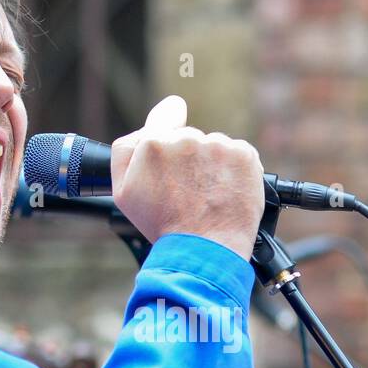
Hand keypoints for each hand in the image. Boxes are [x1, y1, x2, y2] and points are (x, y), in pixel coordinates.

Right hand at [109, 95, 264, 260]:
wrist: (203, 249)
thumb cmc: (162, 225)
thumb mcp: (123, 192)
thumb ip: (125, 149)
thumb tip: (153, 117)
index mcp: (153, 144)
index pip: (161, 122)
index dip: (168, 131)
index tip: (176, 134)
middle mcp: (186, 139)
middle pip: (188, 139)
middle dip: (189, 160)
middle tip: (188, 192)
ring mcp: (218, 146)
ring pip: (213, 147)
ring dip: (212, 165)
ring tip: (208, 196)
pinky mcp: (244, 155)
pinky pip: (237, 154)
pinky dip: (234, 171)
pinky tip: (225, 192)